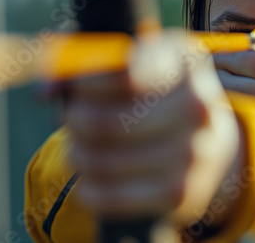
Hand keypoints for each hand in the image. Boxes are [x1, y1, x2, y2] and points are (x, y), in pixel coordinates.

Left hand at [65, 31, 241, 223]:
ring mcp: (193, 152)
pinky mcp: (181, 192)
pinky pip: (114, 197)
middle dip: (76, 122)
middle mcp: (197, 106)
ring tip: (81, 149)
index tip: (78, 88)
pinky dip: (90, 191)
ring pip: (103, 160)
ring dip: (78, 155)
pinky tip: (89, 181)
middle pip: (105, 122)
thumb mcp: (135, 62)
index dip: (86, 83)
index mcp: (184, 62)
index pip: (124, 72)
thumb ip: (83, 58)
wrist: (210, 143)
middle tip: (74, 121)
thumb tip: (44, 91)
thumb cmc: (158, 96)